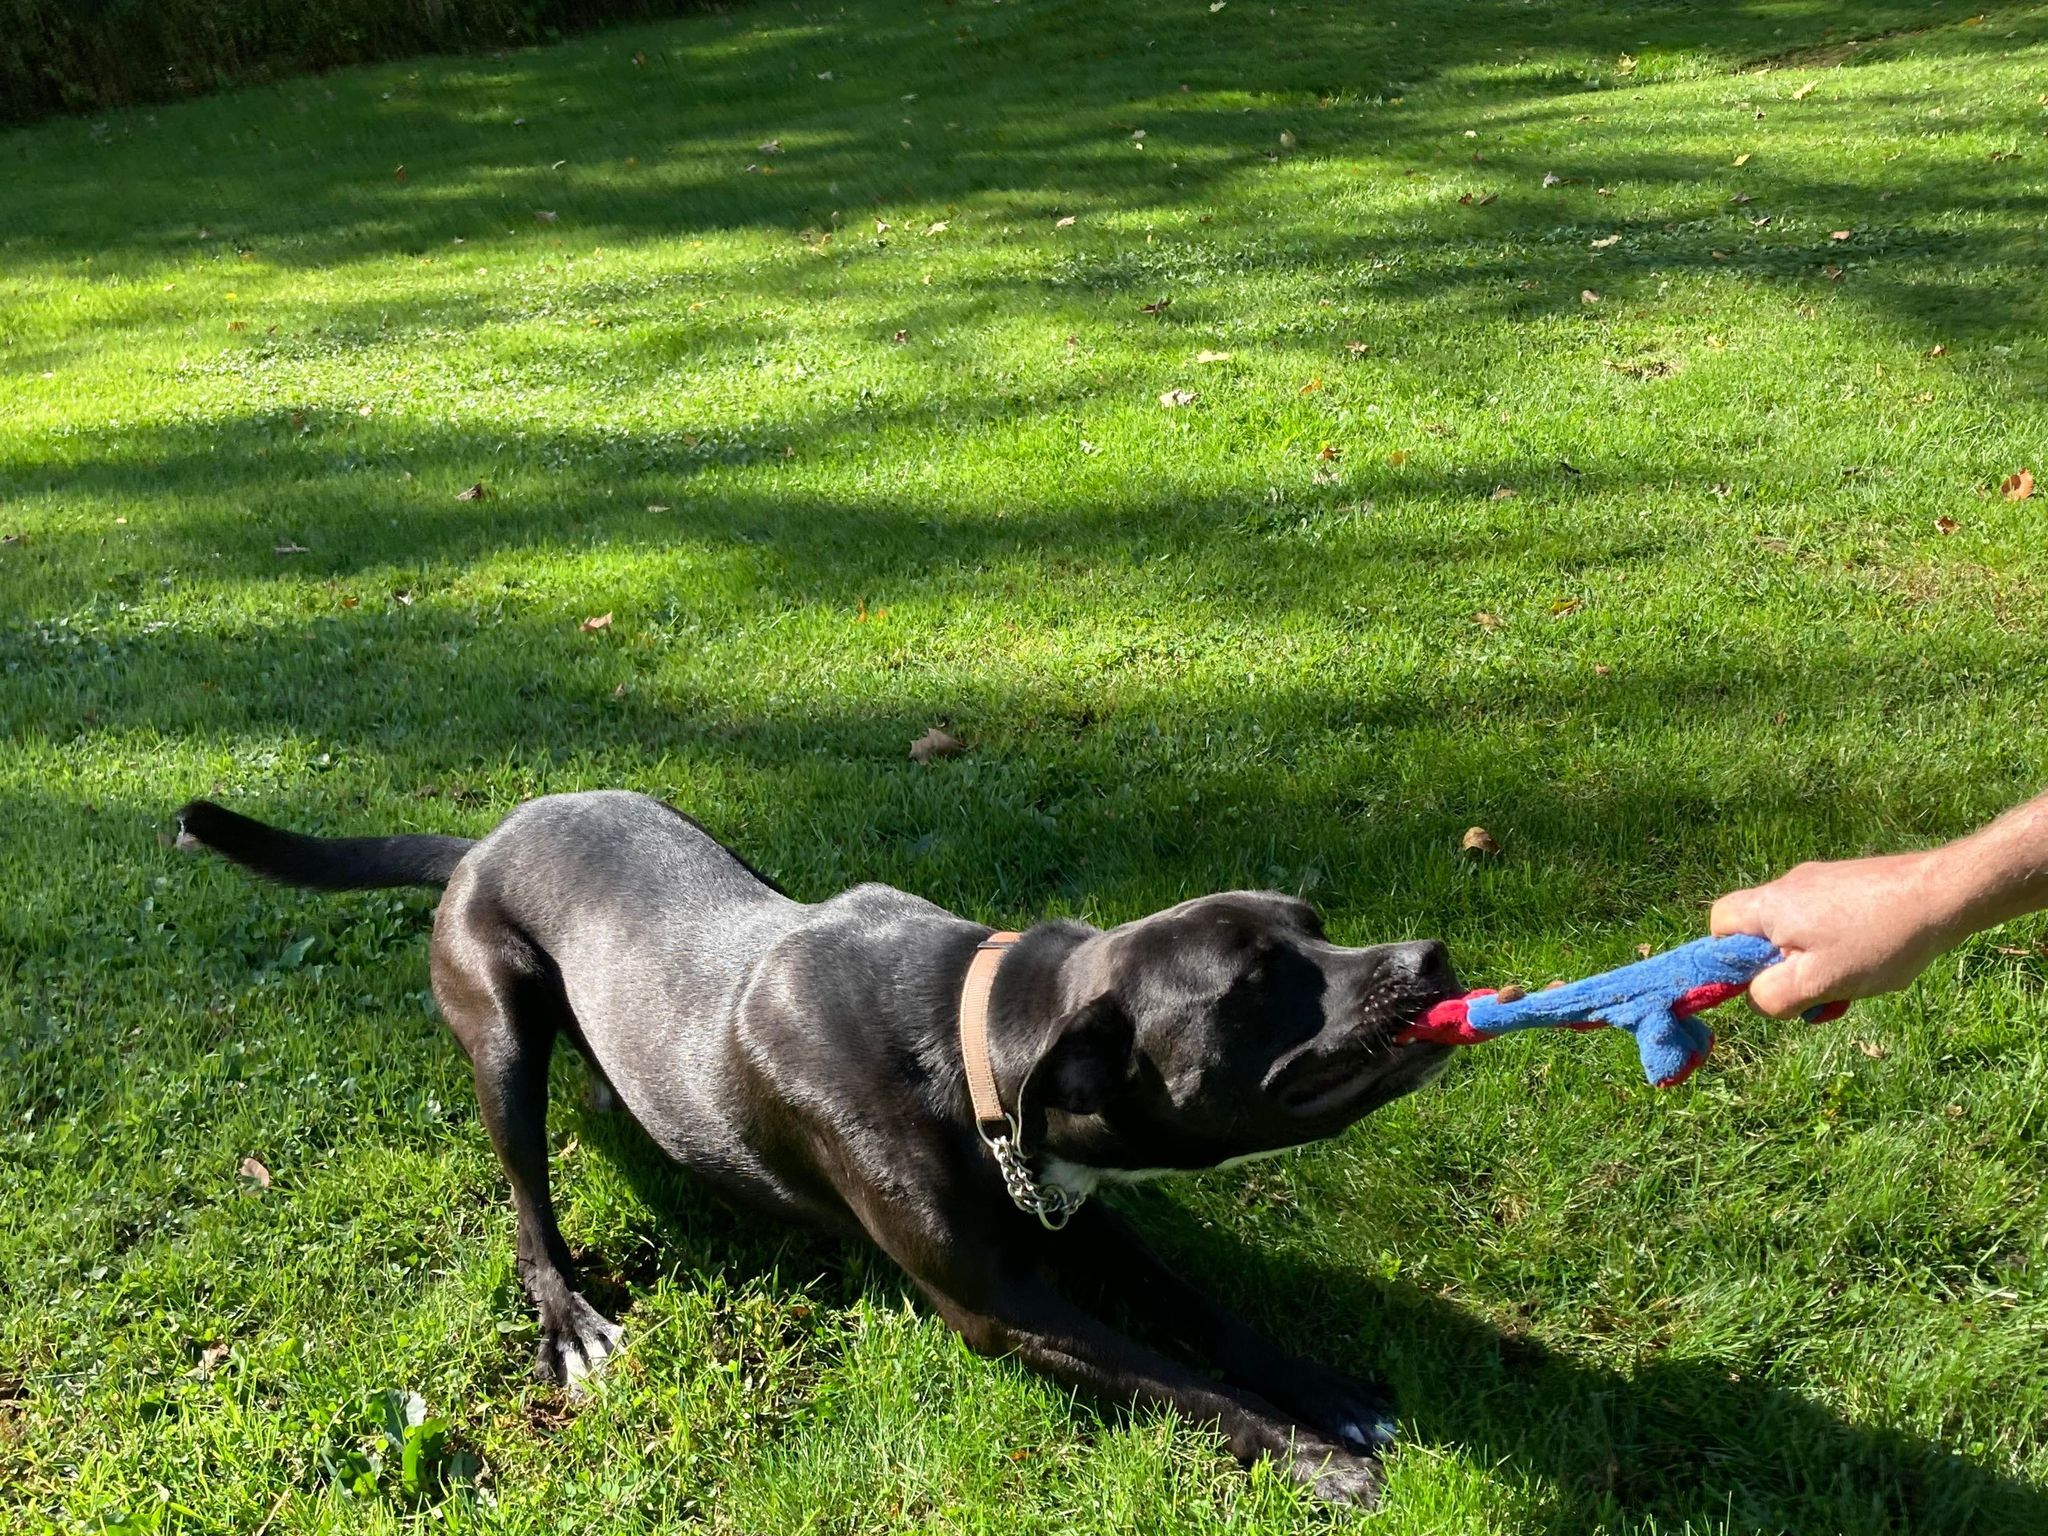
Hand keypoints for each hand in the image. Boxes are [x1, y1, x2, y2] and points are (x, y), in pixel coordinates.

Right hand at [1710, 851, 1961, 1018]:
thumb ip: (1771, 996)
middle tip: (1817, 990)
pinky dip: (1842, 945)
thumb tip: (1756, 998)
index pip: (1718, 924)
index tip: (1762, 980)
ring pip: (1800, 930)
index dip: (1727, 956)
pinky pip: (1829, 920)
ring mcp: (1822, 880)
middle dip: (1783, 968)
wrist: (1945, 894)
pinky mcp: (1853, 882)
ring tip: (1854, 980)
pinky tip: (1876, 958)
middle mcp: (1788, 885)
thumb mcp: (1818, 982)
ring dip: (1817, 962)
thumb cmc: (1878, 941)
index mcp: (1769, 906)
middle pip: (1762, 932)